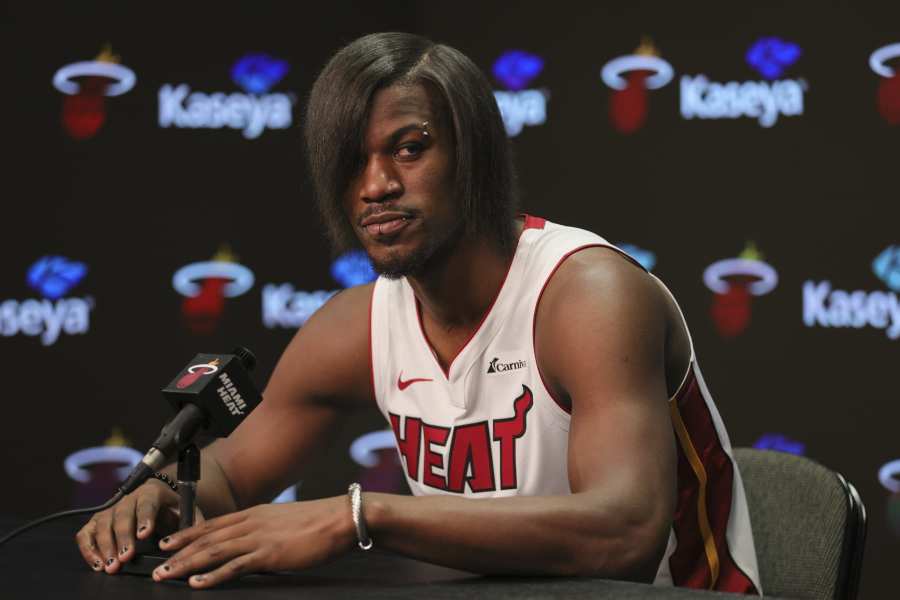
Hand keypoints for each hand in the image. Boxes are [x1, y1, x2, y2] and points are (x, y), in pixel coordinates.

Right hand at [74, 478, 200, 573]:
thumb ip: (192, 522)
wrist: (156, 497)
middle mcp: (128, 498)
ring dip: (105, 547)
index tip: (145, 535)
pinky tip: (97, 564)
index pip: (148, 504)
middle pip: (122, 516)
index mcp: (152, 493)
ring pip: (103, 525)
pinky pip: (86, 533)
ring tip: (111, 566)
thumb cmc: (171, 507)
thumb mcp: (185, 510)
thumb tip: (195, 537)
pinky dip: (88, 549)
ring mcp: (110, 509)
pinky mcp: (97, 521)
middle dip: (123, 538)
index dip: (145, 518)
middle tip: (125, 558)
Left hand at [151, 497, 354, 587]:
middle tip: (157, 566)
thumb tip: (253, 545)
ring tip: (167, 575)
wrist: (340, 518)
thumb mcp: (284, 522)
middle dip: (179, 552)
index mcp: (254, 514)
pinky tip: (198, 583)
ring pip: (214, 551)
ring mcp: (259, 538)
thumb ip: (265, 530)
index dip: (187, 534)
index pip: (213, 524)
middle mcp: (251, 523)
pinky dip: (213, 575)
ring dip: (187, 564)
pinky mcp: (269, 554)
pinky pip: (235, 566)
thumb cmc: (318, 522)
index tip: (168, 543)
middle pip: (207, 538)